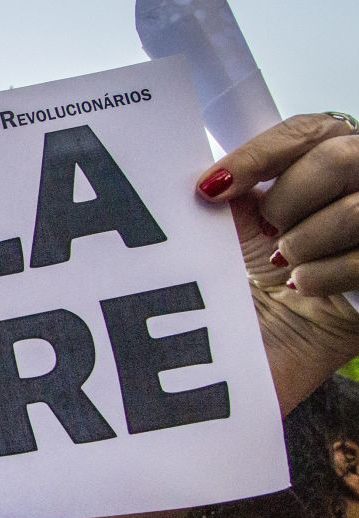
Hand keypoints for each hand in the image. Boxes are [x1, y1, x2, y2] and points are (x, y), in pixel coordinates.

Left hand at [196, 114, 358, 365]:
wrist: (263, 347)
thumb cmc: (253, 282)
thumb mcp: (239, 228)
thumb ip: (237, 189)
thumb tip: (213, 173)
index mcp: (330, 162)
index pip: (307, 131)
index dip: (259, 155)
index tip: (212, 188)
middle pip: (341, 157)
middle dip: (288, 198)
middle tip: (267, 233)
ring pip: (356, 209)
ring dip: (303, 242)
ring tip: (284, 264)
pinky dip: (319, 277)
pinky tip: (303, 287)